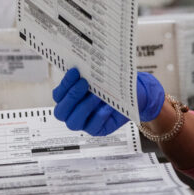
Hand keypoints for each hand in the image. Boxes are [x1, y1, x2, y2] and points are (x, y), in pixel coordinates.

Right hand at [52, 68, 166, 134]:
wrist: (135, 93)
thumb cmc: (114, 83)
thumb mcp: (101, 76)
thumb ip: (89, 74)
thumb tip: (82, 64)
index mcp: (68, 98)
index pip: (58, 95)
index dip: (64, 84)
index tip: (74, 71)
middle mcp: (73, 112)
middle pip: (61, 112)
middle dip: (71, 97)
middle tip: (84, 83)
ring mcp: (84, 123)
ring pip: (74, 122)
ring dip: (84, 107)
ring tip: (96, 96)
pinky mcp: (97, 130)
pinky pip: (93, 127)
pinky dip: (99, 115)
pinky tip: (107, 106)